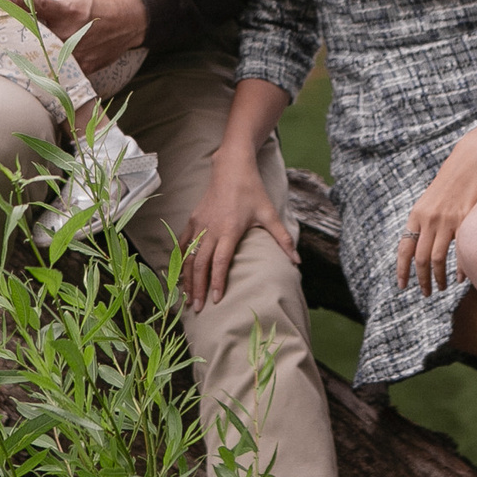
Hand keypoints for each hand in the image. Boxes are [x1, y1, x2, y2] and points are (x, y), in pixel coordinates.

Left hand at [1, 0, 147, 74]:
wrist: (130, 20)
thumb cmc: (97, 1)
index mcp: (66, 9)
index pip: (34, 6)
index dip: (15, 3)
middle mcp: (70, 32)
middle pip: (35, 36)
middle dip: (19, 34)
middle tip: (2, 34)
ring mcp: (77, 52)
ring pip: (45, 56)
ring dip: (32, 54)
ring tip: (19, 53)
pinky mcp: (84, 66)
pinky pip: (60, 69)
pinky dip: (50, 66)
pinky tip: (42, 64)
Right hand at [181, 150, 295, 308]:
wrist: (231, 167)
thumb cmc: (252, 191)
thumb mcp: (269, 213)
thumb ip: (282, 239)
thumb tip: (297, 261)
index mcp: (230, 229)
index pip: (219, 262)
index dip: (216, 282)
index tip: (215, 300)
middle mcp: (211, 229)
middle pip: (200, 264)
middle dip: (197, 287)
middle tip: (196, 308)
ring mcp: (199, 224)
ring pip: (188, 256)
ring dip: (186, 277)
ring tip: (186, 297)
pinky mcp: (193, 219)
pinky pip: (182, 243)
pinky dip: (179, 260)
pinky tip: (178, 274)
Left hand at [396, 125, 476, 295]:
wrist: (474, 156)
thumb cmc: (455, 178)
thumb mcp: (433, 198)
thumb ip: (428, 220)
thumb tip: (424, 242)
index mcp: (417, 213)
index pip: (404, 248)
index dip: (401, 270)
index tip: (402, 286)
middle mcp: (429, 218)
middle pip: (419, 259)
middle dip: (421, 280)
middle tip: (426, 293)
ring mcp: (447, 218)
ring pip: (436, 258)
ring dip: (438, 278)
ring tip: (443, 287)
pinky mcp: (466, 217)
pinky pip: (459, 251)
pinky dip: (460, 268)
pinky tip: (462, 277)